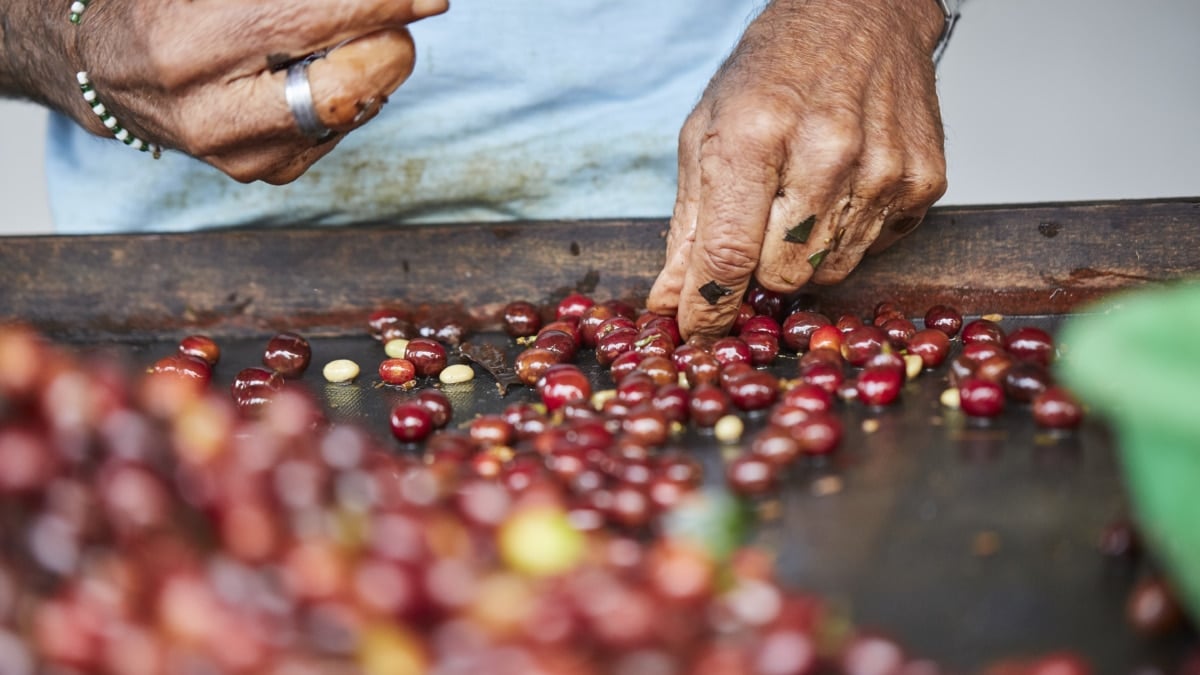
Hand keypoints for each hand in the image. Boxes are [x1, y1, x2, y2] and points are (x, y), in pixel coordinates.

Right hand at [3, 0, 446, 183]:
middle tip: (397, 14)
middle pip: (343, 89)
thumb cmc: (164, 3)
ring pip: (351, 112)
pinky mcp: (264, 174)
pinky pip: (340, 130)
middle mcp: (210, 115)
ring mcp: (239, 156)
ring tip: (351, 35)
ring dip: (372, 66)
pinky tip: (325, 67)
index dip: (381, 6)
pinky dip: (353, 91)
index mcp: (186, 48)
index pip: (309, 22)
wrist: (108, 66)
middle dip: (387, 44)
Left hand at [647, 0, 948, 338]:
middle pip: (781, 275)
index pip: (728, 253)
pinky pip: (872, 249)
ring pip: (828, 271)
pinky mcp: (923, 181)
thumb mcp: (707, 132)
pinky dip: (848, 234)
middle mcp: (825, 152)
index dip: (707, 307)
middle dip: (758, 271)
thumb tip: (670, 302)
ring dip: (804, 253)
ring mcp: (883, 169)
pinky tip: (841, 186)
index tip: (694, 330)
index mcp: (754, 135)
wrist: (861, 14)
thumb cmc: (774, 71)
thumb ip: (689, 226)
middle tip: (756, 231)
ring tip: (801, 196)